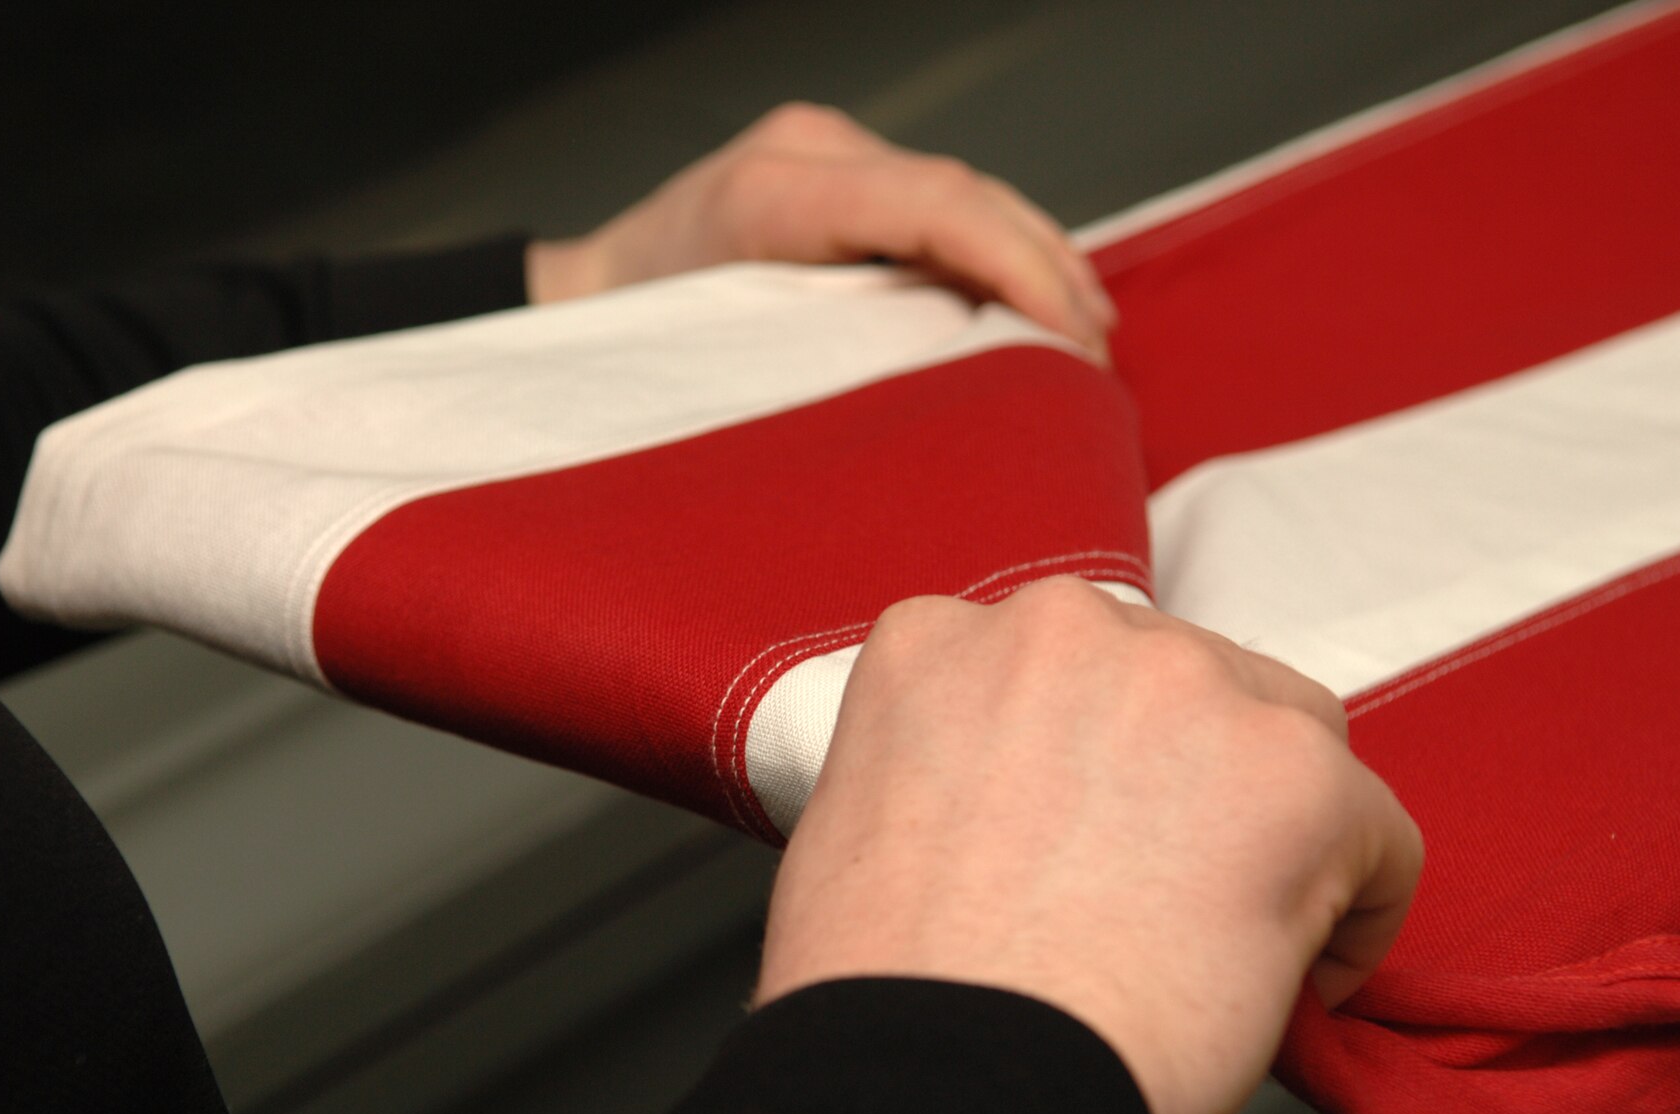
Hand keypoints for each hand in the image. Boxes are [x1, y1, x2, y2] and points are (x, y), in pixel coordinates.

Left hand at [526, 102, 1115, 360]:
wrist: (580, 305)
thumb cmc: (643, 353)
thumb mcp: (739, 372)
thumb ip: (846, 366)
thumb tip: (967, 397)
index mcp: (776, 194)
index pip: (937, 204)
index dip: (1022, 267)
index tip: (1076, 340)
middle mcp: (806, 150)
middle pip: (965, 190)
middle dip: (1047, 267)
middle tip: (1098, 351)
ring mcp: (820, 151)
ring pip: (960, 193)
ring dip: (1032, 258)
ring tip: (1085, 331)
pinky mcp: (831, 172)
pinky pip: (933, 206)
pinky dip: (988, 254)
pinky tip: (1029, 303)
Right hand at [753, 577, 1422, 1113]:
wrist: (943, 1093)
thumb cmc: (892, 1007)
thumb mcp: (864, 832)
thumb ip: (952, 773)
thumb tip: (1033, 818)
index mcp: (938, 645)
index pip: (1058, 668)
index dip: (1088, 763)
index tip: (1093, 838)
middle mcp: (1058, 631)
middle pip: (1180, 678)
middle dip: (1186, 779)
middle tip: (1163, 896)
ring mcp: (1180, 685)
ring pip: (1287, 737)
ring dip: (1272, 827)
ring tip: (1226, 942)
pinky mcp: (1292, 772)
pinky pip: (1377, 830)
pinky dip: (1356, 912)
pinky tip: (1292, 983)